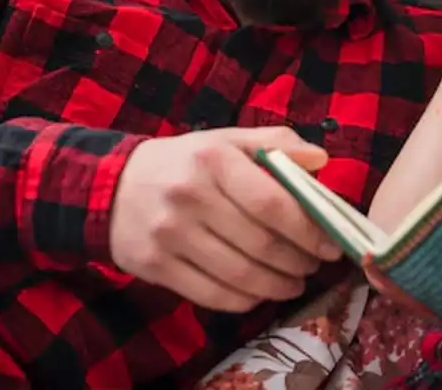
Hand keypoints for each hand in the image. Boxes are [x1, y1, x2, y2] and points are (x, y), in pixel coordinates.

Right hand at [109, 127, 343, 312]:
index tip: (331, 244)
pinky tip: (259, 293)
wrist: (110, 187)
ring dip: (278, 285)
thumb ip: (274, 144)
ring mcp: (170, 234)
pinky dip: (245, 300)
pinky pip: (212, 295)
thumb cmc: (183, 164)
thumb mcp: (224, 141)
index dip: (309, 230)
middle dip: (298, 261)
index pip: (273, 203)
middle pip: (261, 244)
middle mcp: (190, 195)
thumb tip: (322, 159)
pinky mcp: (155, 266)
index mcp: (213, 159)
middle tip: (314, 265)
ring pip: (240, 275)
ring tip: (294, 282)